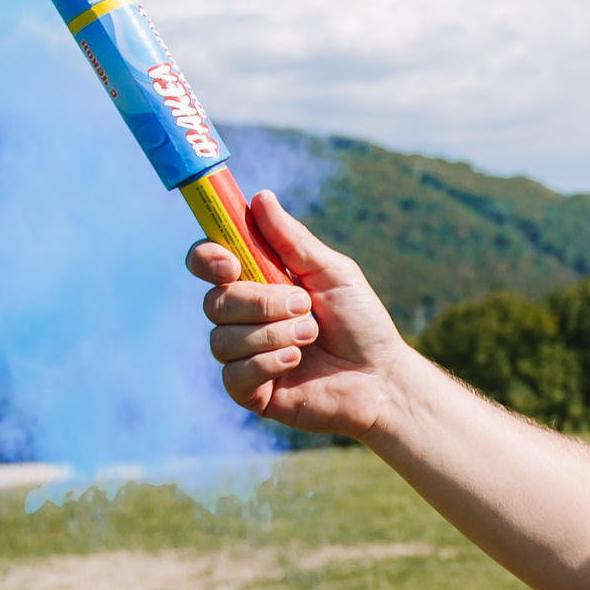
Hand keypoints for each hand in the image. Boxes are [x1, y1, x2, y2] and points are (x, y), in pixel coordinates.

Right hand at [188, 191, 410, 437]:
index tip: (231, 263)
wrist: (382, 376)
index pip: (208, 264)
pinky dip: (268, 363)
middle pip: (214, 302)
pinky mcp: (251, 392)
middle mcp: (244, 318)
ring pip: (222, 340)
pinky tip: (297, 361)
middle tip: (304, 305)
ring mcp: (244, 356)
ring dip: (273, 334)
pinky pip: (234, 375)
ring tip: (311, 335)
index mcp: (257, 283)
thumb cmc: (361, 321)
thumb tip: (260, 197)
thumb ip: (291, 239)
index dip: (207, 259)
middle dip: (261, 302)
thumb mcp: (331, 271)